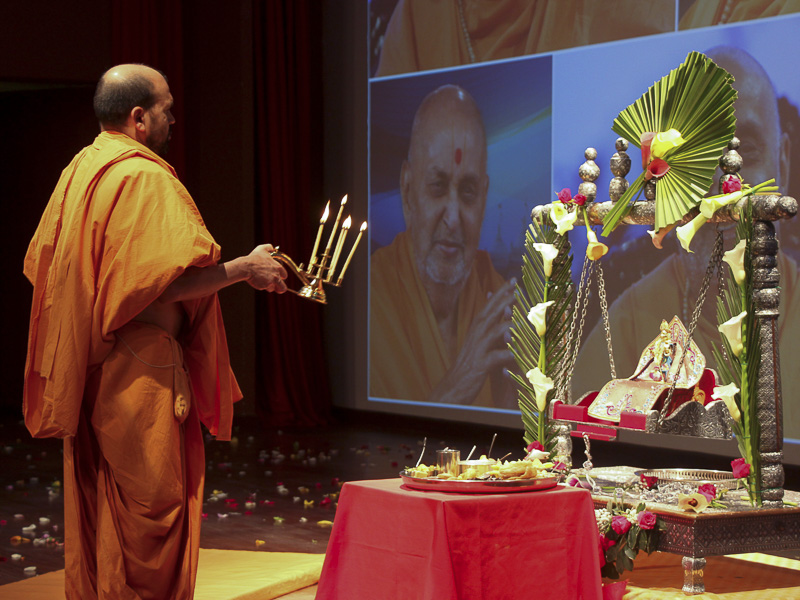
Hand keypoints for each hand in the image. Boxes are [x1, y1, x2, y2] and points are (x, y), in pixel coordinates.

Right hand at [245, 244, 287, 293]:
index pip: (285, 275)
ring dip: (268, 287)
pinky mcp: (265, 286)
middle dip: (279, 287)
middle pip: (283, 287)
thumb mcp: (262, 249)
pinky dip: (262, 286)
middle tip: (275, 286)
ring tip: (262, 281)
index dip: (281, 276)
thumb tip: (272, 247)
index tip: (278, 277)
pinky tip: (257, 281)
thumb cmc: (253, 258)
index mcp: (278, 267)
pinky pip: (265, 289)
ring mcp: (272, 281)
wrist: (246, 267)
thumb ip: (269, 247)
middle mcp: (277, 275)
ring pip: (273, 288)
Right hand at [430, 278, 515, 404]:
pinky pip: (496, 357)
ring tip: (522, 315)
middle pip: (491, 313)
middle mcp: (476, 335)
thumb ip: (487, 328)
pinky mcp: (481, 365)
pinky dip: (507, 354)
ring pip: (494, 332)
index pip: (490, 307)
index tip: (513, 280)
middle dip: (505, 299)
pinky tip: (518, 352)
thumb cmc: (469, 365)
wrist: (454, 386)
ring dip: (508, 323)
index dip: (501, 293)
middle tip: (517, 286)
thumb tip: (498, 316)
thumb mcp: (477, 343)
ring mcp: (478, 349)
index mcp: (477, 329)